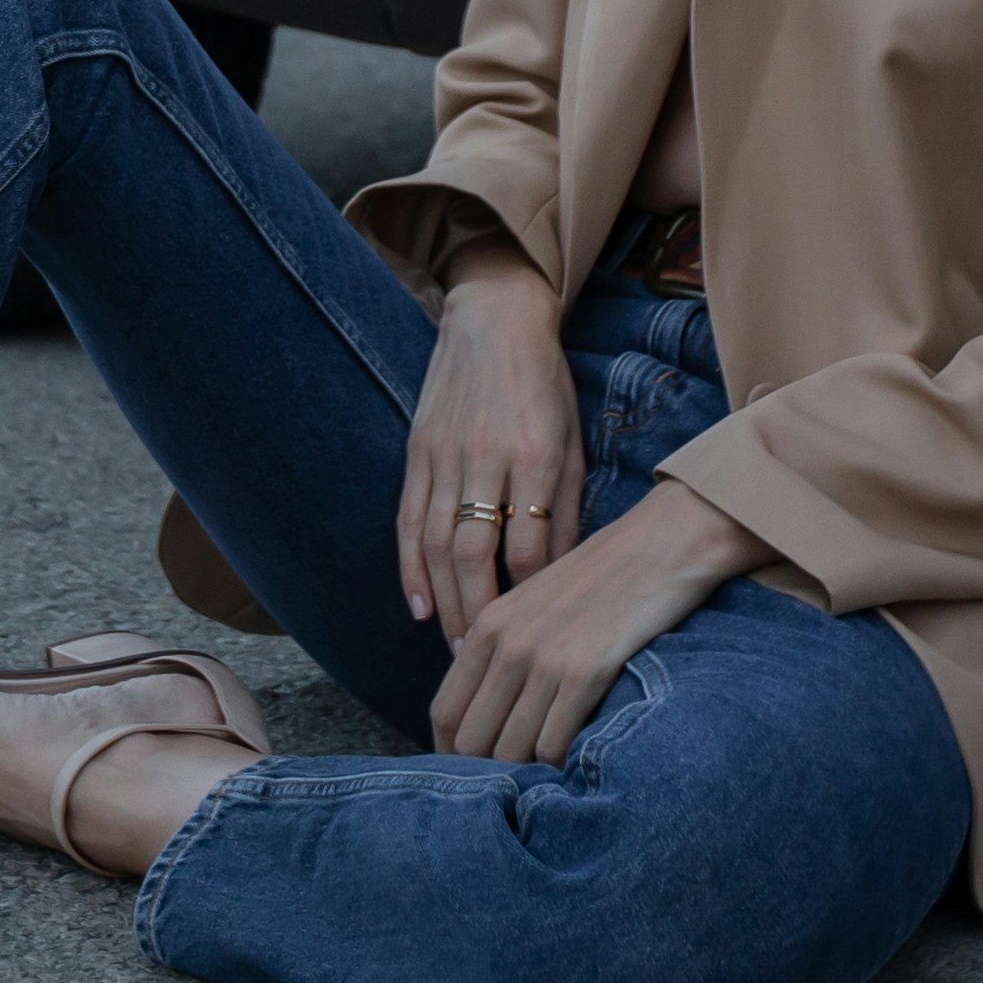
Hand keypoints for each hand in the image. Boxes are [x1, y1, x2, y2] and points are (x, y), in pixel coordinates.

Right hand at [393, 244, 578, 642]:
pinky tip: (419, 606)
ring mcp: (445, 453)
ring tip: (457, 650)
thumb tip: (561, 576)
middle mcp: (487, 456)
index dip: (531, 593)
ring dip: (446, 603)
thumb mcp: (572, 441)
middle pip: (476, 552)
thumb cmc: (545, 384)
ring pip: (438, 543)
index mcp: (536, 453)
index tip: (536, 632)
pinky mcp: (417, 449)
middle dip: (480, 615)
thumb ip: (566, 507)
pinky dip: (412, 567)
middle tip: (486, 665)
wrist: (494, 318)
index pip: (530, 542)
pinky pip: (409, 519)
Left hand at [430, 474, 775, 765]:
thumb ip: (503, 652)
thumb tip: (484, 717)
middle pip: (469, 739)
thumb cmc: (602, 581)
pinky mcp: (584, 672)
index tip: (469, 777)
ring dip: (525, 774)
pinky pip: (553, 744)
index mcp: (487, 626)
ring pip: (509, 750)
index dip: (450, 755)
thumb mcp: (534, 605)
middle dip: (485, 772)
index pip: (444, 712)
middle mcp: (506, 643)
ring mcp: (544, 658)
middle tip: (510, 789)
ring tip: (543, 782)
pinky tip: (573, 762)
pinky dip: (559, 764)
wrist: (660, 546)